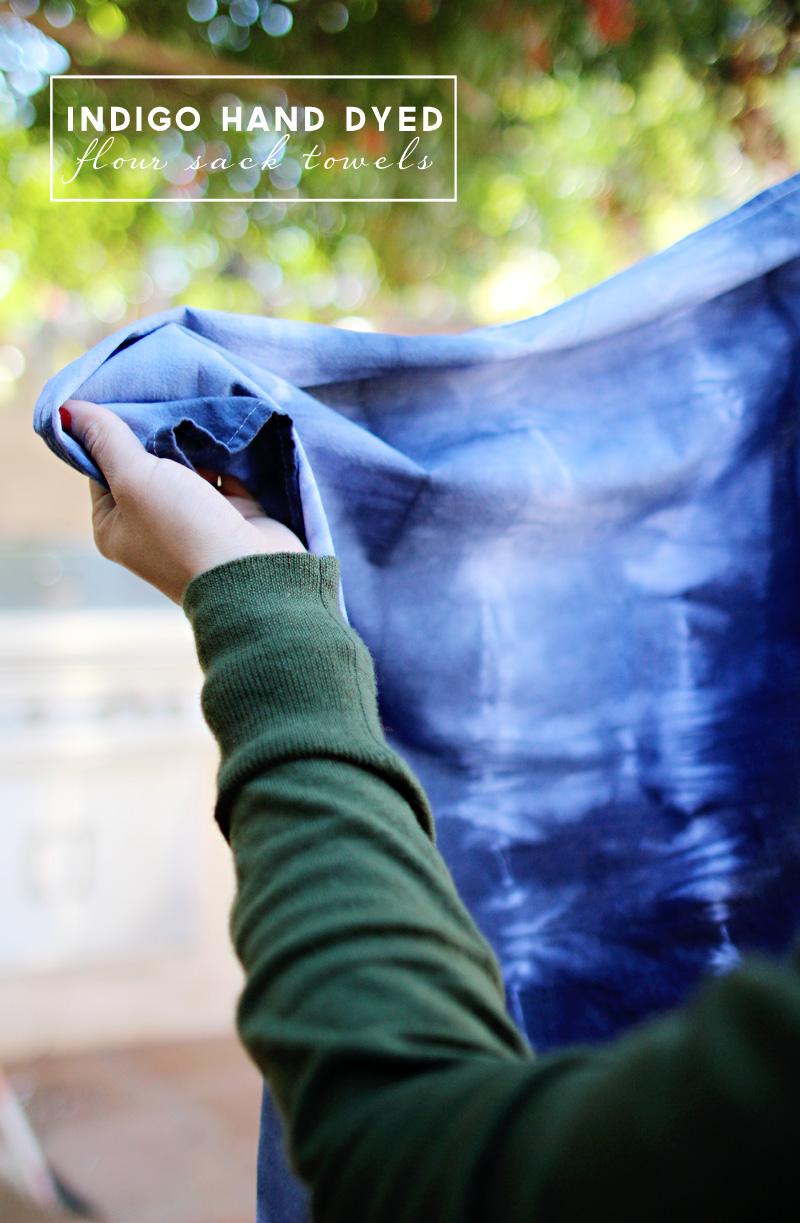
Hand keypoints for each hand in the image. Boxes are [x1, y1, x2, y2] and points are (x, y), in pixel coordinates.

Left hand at [63, 399, 305, 603]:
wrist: (253, 576)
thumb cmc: (183, 530)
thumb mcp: (134, 479)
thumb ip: (106, 440)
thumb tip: (66, 409)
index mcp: (114, 526)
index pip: (101, 466)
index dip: (109, 432)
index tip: (125, 397)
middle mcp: (150, 525)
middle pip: (146, 463)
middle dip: (156, 431)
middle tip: (165, 394)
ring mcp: (193, 520)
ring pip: (187, 465)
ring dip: (193, 439)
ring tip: (198, 403)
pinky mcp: (232, 513)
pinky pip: (224, 472)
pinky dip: (225, 451)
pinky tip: (226, 423)